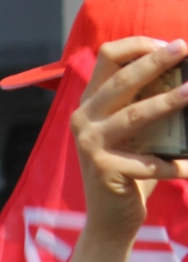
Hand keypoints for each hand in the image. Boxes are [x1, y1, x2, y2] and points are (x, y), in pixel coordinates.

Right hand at [70, 37, 187, 241]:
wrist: (110, 216)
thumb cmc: (131, 166)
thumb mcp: (134, 130)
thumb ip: (145, 102)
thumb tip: (186, 78)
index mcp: (90, 102)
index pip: (107, 56)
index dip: (139, 45)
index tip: (171, 46)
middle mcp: (84, 119)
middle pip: (121, 78)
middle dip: (156, 61)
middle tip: (184, 48)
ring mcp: (90, 144)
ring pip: (135, 114)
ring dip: (169, 102)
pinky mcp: (104, 169)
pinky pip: (148, 162)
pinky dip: (174, 165)